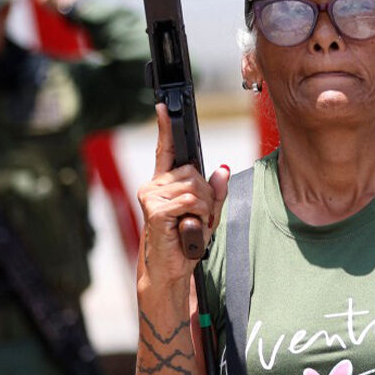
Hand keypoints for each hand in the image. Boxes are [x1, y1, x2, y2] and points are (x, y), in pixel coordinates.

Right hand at [137, 104, 229, 288]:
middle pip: (195, 172)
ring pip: (196, 186)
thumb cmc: (187, 240)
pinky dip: (199, 214)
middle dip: (207, 195)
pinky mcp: (155, 208)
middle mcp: (154, 184)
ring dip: (204, 208)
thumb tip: (223, 169)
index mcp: (165, 182)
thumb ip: (216, 191)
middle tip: (198, 216)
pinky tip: (189, 226)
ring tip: (192, 223)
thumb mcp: (208, 212)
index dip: (165, 127)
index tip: (162, 106)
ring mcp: (151, 195)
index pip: (165, 149)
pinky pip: (191, 200)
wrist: (171, 268)